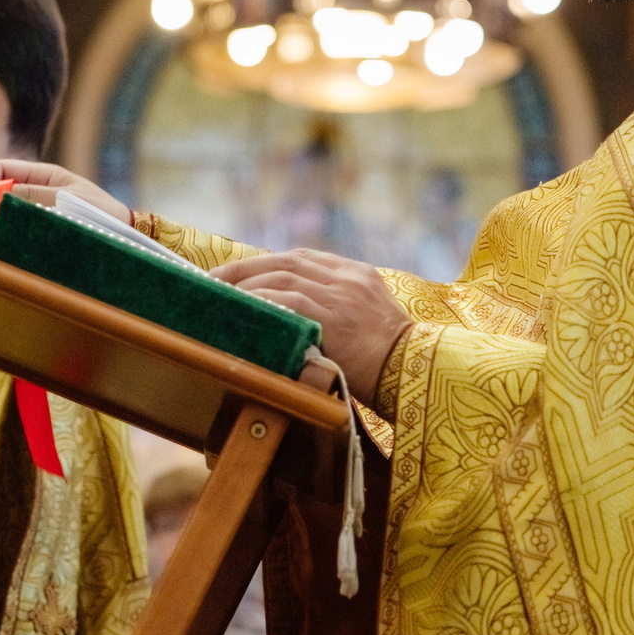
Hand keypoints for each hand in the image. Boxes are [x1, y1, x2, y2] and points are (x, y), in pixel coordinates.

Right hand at [0, 160, 130, 231]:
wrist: (123, 238)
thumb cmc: (102, 213)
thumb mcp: (68, 198)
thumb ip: (32, 194)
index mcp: (39, 177)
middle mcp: (27, 198)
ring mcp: (26, 221)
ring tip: (1, 238)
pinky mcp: (28, 243)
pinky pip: (2, 244)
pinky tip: (7, 251)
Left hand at [212, 249, 409, 403]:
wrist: (418, 375)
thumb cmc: (392, 364)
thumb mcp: (368, 325)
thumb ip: (337, 312)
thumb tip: (292, 320)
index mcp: (358, 275)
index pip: (303, 259)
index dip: (265, 264)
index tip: (239, 273)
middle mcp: (349, 278)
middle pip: (286, 261)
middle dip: (246, 268)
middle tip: (214, 279)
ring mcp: (343, 294)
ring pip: (282, 276)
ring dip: (245, 283)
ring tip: (218, 293)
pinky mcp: (335, 314)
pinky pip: (289, 300)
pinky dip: (261, 300)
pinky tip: (241, 307)